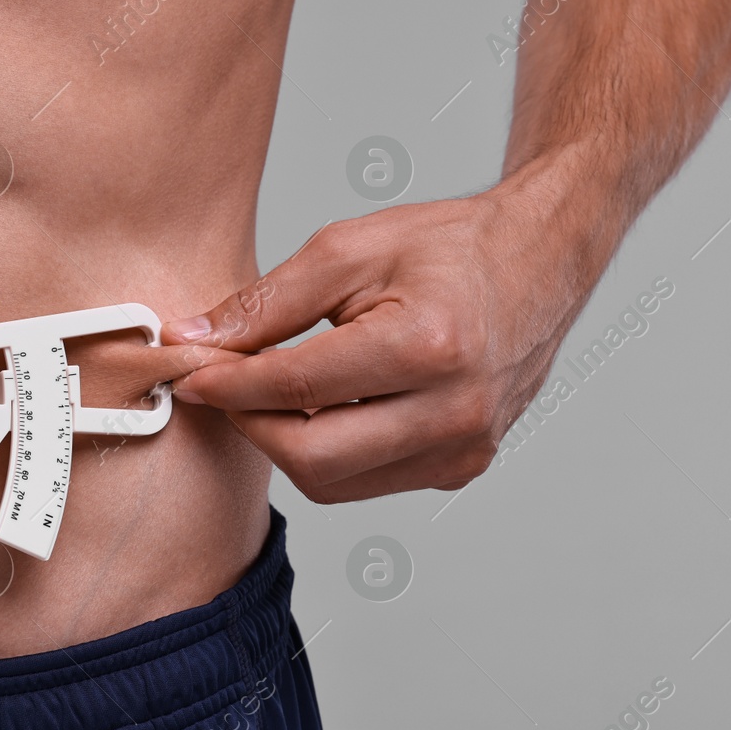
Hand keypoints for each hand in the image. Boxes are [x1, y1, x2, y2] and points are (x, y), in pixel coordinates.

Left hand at [160, 186, 602, 502]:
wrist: (541, 261)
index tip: (188, 374)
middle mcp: (455, 410)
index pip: (298, 387)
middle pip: (311, 456)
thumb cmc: (451, 247)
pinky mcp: (463, 467)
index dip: (229, 385)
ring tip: (272, 391)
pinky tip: (324, 407)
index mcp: (429, 345)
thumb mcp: (349, 249)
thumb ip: (266, 302)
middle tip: (222, 386)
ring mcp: (465, 449)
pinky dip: (330, 451)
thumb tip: (193, 339)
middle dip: (251, 424)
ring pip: (334, 482)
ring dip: (286, 442)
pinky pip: (368, 481)